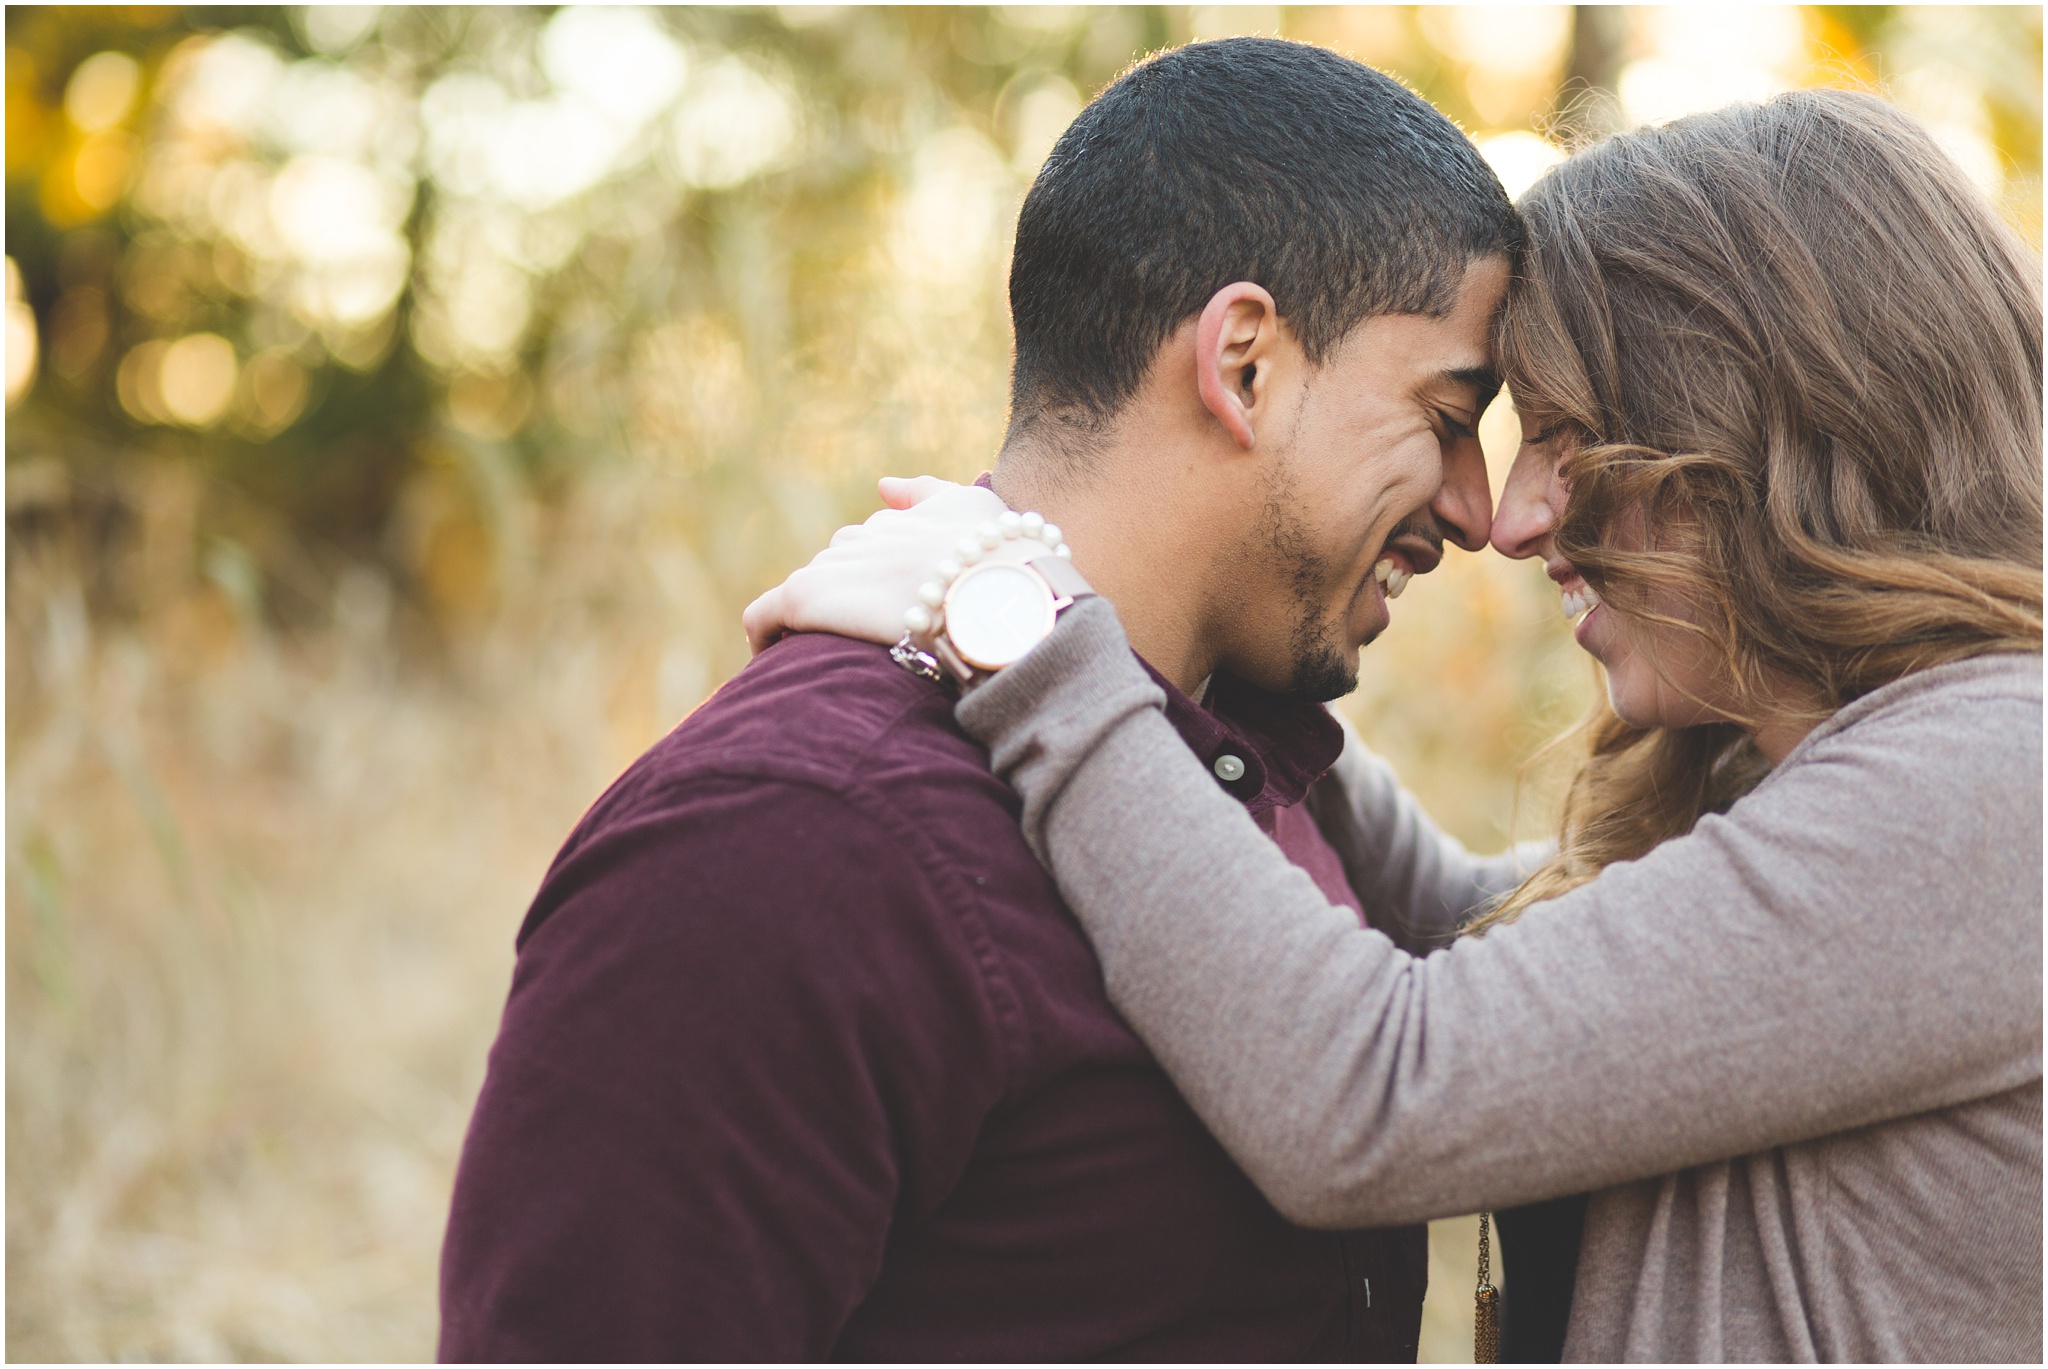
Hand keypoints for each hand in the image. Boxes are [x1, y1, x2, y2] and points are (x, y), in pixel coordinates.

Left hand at [742, 477, 1008, 653]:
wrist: (992, 593)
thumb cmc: (1000, 558)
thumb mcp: (978, 506)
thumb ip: (929, 490)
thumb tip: (884, 485)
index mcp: (901, 521)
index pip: (878, 543)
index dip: (887, 579)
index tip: (900, 613)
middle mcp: (862, 538)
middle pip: (842, 567)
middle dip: (854, 599)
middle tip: (876, 643)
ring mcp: (833, 566)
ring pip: (810, 592)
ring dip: (820, 621)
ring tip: (838, 660)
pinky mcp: (805, 597)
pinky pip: (764, 616)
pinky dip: (766, 636)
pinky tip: (780, 663)